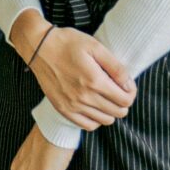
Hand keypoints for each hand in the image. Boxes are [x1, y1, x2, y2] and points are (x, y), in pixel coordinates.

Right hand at [10, 13, 134, 127]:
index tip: (127, 85)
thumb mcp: (96, 47)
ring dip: (111, 111)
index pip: (125, 100)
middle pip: (118, 112)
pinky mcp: (63, 109)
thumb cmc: (68, 43)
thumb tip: (128, 84)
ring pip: (105, 121)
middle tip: (119, 90)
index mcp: (94, 80)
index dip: (131, 93)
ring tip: (107, 98)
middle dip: (123, 102)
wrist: (39, 48)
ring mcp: (72, 105)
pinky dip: (96, 119)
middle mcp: (84, 97)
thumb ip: (115, 67)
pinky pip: (88, 125)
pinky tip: (95, 107)